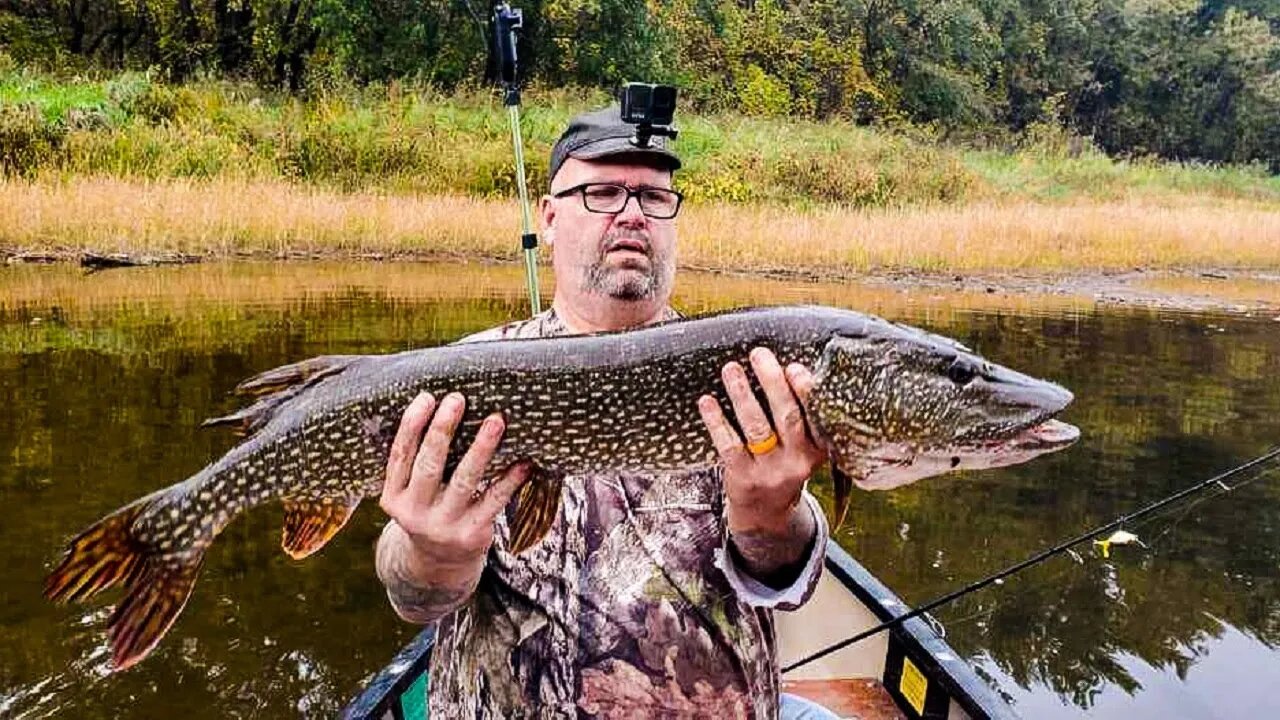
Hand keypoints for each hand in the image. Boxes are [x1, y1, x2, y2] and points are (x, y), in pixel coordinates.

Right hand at [379, 392, 529, 584]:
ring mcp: (444, 526)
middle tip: (458, 399)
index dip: (412, 425)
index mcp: (393, 497)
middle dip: (442, 430)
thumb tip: (439, 406)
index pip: (400, 455)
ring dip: (481, 448)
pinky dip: (510, 480)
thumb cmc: (428, 508)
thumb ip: (416, 461)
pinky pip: (494, 501)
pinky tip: (523, 462)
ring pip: (464, 480)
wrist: (438, 564)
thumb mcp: (411, 493)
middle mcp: (415, 513)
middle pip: (429, 465)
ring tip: (496, 421)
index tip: (427, 397)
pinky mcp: (472, 535)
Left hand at [698, 348, 825, 536]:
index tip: (794, 367)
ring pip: (757, 429)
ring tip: (731, 369)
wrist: (766, 514)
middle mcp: (797, 461)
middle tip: (759, 354)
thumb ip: (801, 416)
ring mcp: (770, 471)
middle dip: (773, 384)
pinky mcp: (743, 478)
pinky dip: (717, 422)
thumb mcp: (803, 447)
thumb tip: (784, 366)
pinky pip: (729, 446)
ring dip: (742, 396)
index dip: (806, 392)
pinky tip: (707, 401)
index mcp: (817, 449)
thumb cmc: (783, 465)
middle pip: (788, 418)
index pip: (816, 418)